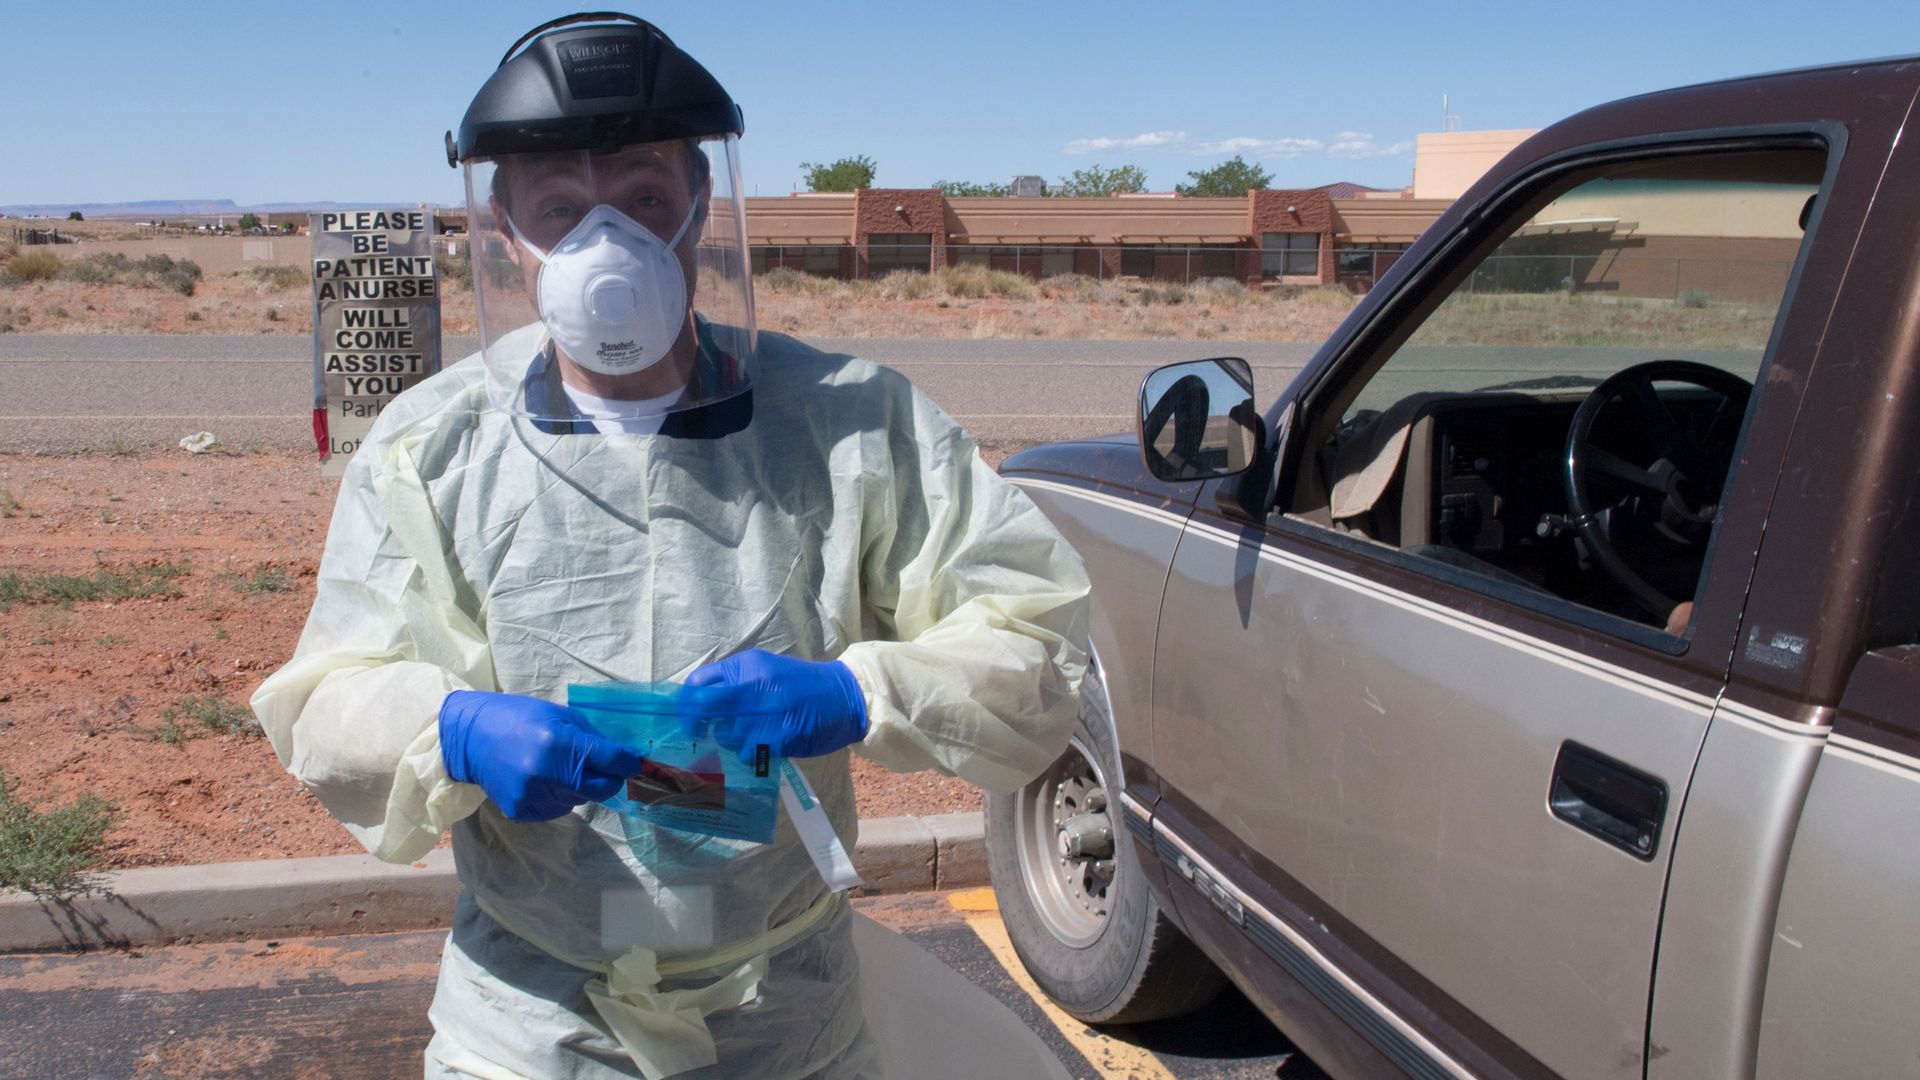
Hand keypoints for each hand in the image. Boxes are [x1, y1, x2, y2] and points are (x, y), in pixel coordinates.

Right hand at [439, 691, 643, 820]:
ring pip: (581, 800)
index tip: (635, 762)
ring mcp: (535, 797)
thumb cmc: (519, 718)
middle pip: (603, 789)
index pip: (612, 762)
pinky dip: (559, 795)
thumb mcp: (560, 716)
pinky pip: (559, 808)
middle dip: (609, 779)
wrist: (470, 738)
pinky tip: (542, 779)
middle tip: (603, 767)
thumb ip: (592, 737)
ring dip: (580, 786)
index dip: (629, 763)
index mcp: (561, 744)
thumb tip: (622, 755)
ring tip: (558, 767)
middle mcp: (550, 775)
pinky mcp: (524, 812)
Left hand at [682, 650, 868, 760]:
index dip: (686, 702)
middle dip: (694, 723)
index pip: (699, 681)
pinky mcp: (776, 737)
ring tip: (748, 736)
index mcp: (747, 665)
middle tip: (697, 733)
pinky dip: (749, 754)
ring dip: (729, 741)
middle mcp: (751, 686)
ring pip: (724, 735)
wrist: (844, 696)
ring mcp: (763, 713)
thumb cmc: (802, 684)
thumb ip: (735, 681)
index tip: (689, 715)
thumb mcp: (766, 670)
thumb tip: (700, 701)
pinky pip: (745, 752)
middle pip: (702, 707)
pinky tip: (763, 746)